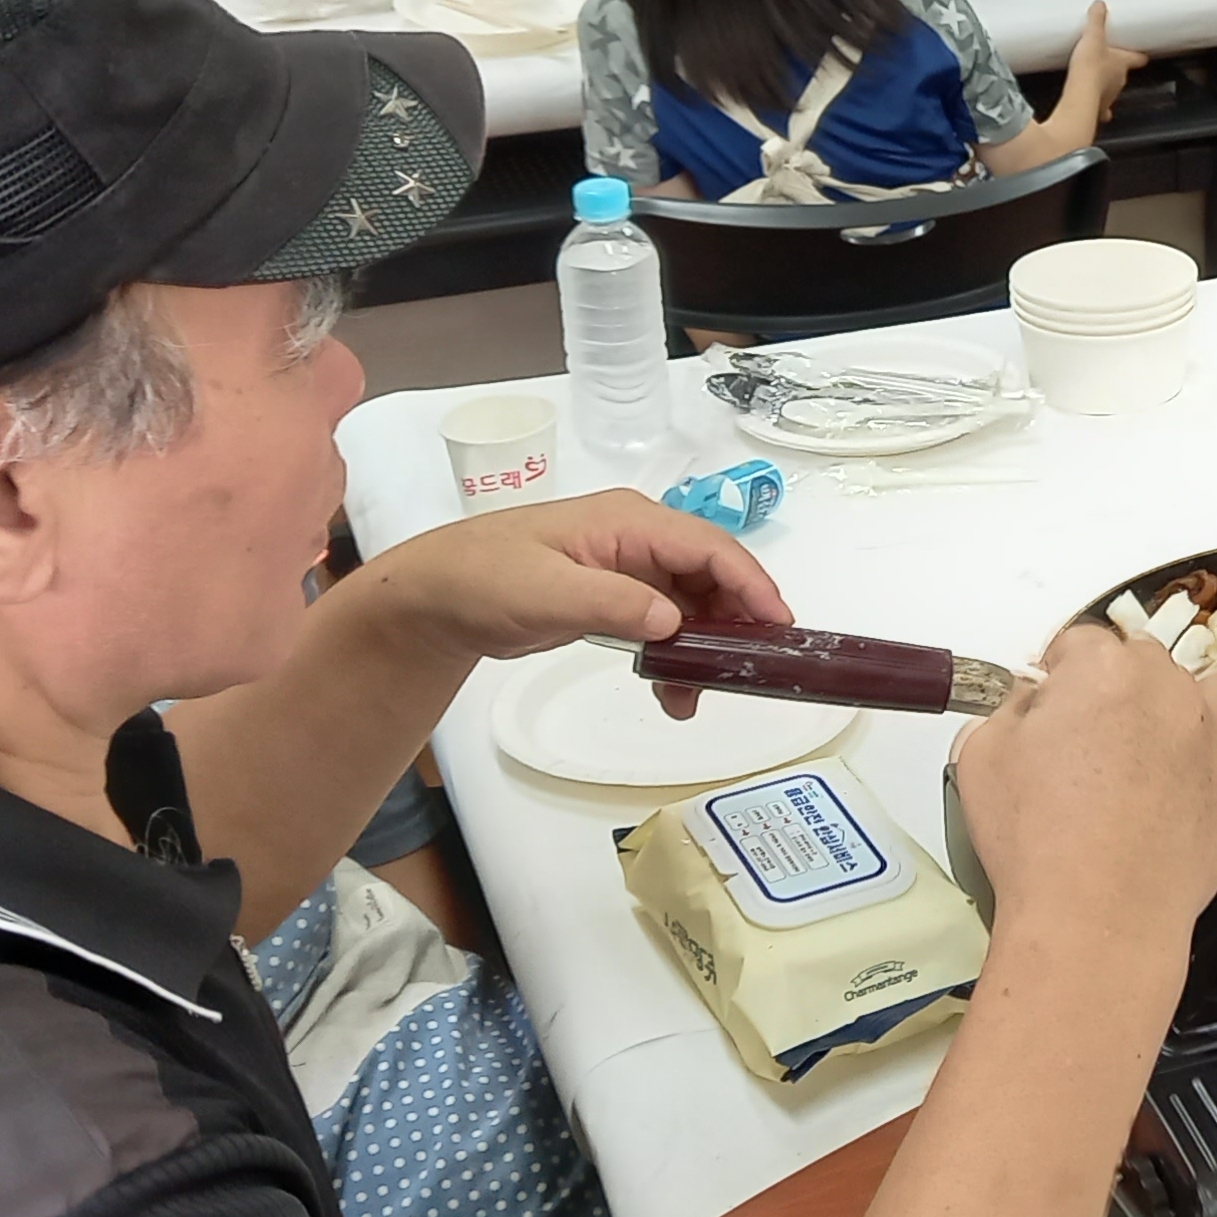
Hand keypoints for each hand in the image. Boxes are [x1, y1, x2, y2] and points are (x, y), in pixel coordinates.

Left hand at [353, 491, 791, 701]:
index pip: (709, 545)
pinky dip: (676, 654)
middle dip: (735, 620)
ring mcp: (627, 568)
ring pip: (692, 602)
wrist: (435, 598)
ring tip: (697, 695)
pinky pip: (665, 622)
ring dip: (706, 645)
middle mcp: (638, 538)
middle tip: (750, 670)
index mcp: (628, 522)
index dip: (750, 582)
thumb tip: (674, 622)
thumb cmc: (484, 580)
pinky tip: (672, 691)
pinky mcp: (615, 596)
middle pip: (710, 573)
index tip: (780, 625)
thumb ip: (614, 604)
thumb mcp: (546, 593)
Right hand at [956, 626, 1216, 945]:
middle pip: (1137, 660)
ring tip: (1141, 749)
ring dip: (1167, 702)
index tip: (1048, 708)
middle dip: (1110, 687)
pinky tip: (1178, 775)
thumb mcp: (980, 756)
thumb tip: (1033, 704)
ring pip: (1194, 687)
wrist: (1098, 917)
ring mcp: (1209, 730)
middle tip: (1085, 741)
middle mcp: (1164, 685)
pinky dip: (1205, 741)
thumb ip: (1008, 709)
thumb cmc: (1033, 838)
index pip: (1078, 643)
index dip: (1058, 674)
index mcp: (1100, 667)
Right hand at [1064, 0, 1146, 100]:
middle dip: (1117, 70)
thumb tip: (1100, 5)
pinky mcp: (1097, 110)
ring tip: (1096, 83)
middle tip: (1108, 63)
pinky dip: (1097, 108)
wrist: (1081, 96)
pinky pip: (1099, 109)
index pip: (1136, 58)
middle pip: (1122, 74)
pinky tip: (1091, 107)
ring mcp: (1110, 97)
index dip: (1139, 56)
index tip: (1142, 56)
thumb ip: (1096, 20)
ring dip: (1106, 87)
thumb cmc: (1091, 67)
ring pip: (1111, 91)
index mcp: (1122, 64)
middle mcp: (1119, 82)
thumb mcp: (1092, 37)